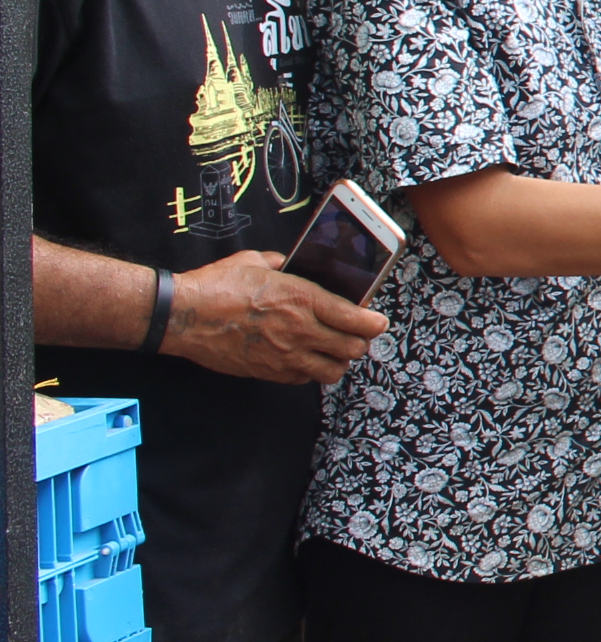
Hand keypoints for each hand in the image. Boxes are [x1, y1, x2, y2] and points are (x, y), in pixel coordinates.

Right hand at [165, 250, 387, 384]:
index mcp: (302, 300)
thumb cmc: (216, 285)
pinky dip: (310, 372)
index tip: (377, 321)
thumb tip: (294, 264)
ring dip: (338, 361)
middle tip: (355, 335)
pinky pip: (303, 380)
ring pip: (332, 371)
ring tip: (332, 350)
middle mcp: (300, 331)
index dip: (374, 323)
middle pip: (352, 349)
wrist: (181, 316)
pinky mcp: (267, 372)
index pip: (356, 320)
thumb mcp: (257, 262)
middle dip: (359, 342)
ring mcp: (284, 356)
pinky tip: (303, 358)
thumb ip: (284, 264)